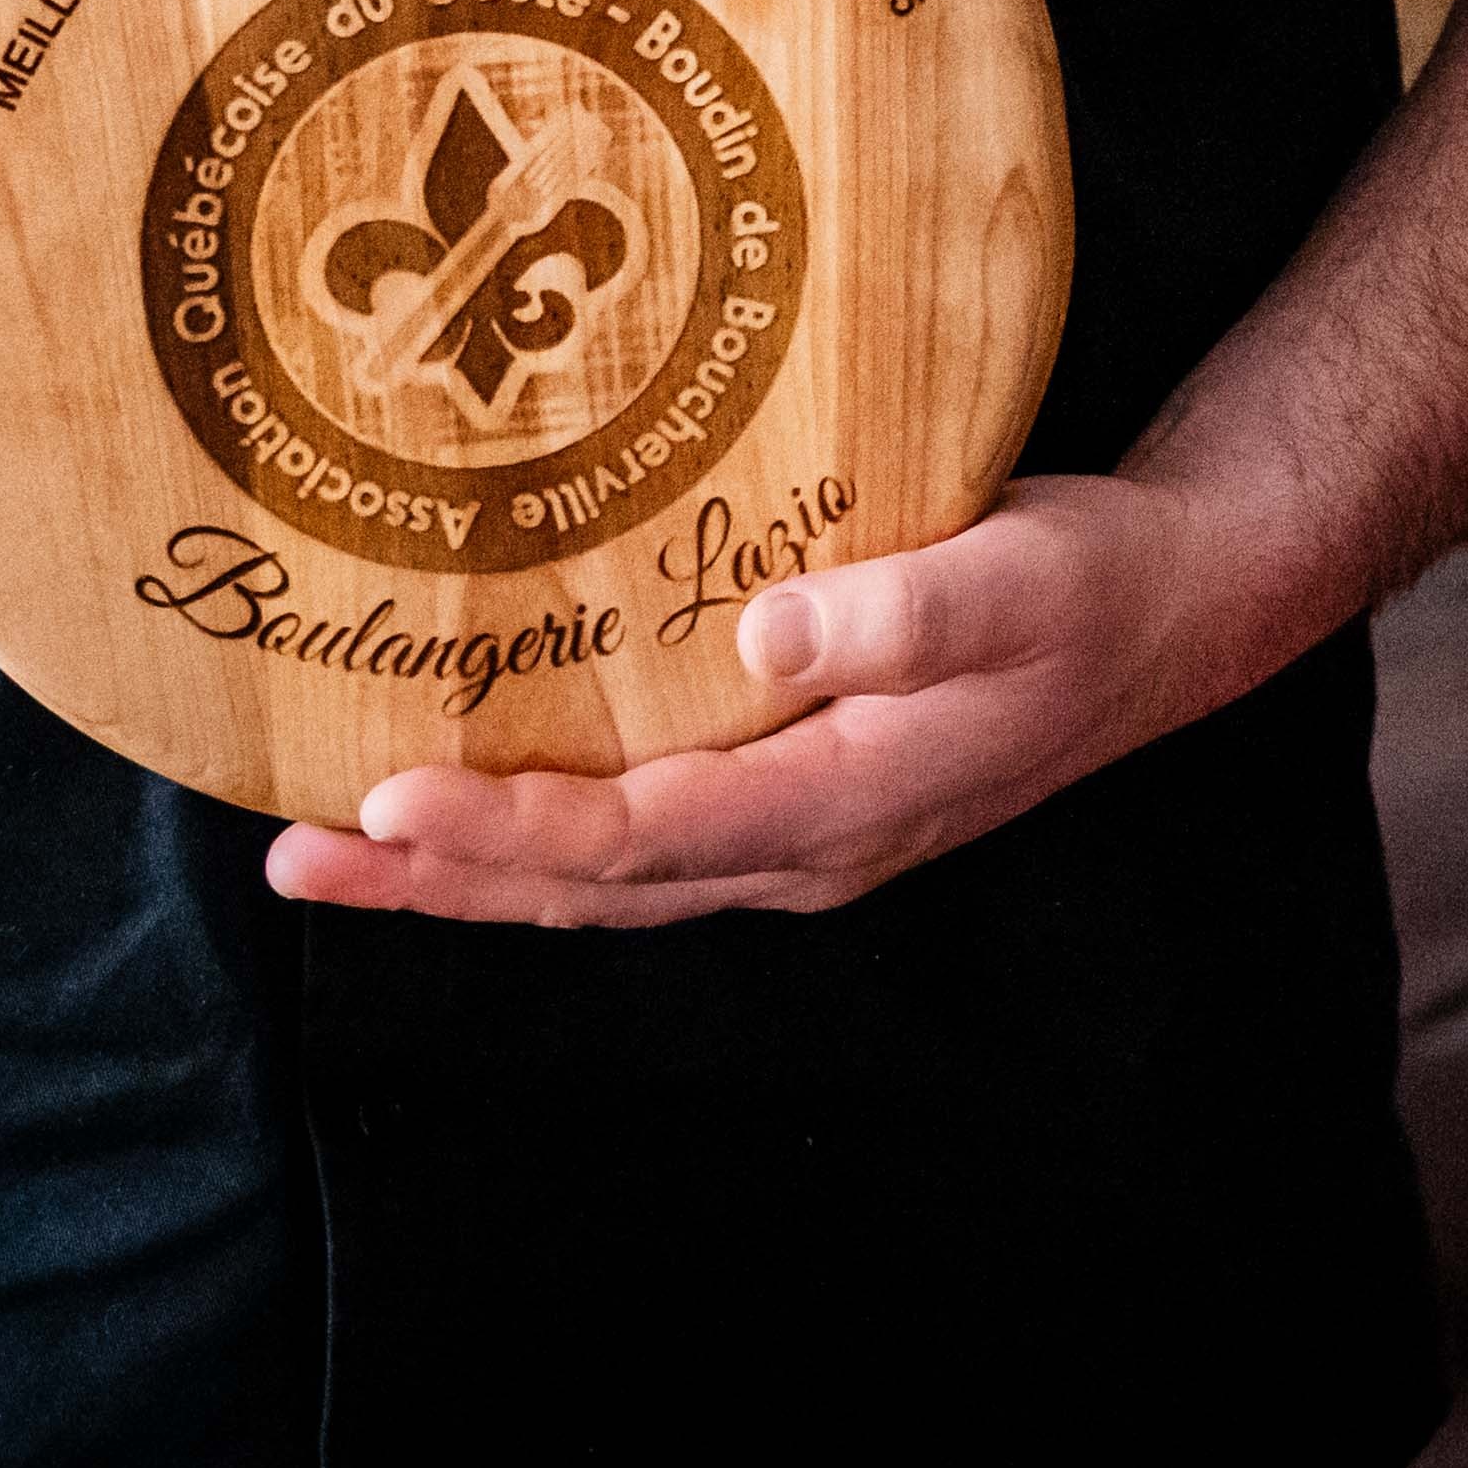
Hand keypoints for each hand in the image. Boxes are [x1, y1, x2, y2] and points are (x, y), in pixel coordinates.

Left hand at [264, 475, 1283, 927]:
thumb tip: (763, 639)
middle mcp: (801, 850)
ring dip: (467, 871)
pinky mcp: (792, 800)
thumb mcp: (1024, 576)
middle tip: (291, 854)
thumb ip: (905, 609)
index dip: (508, 826)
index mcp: (843, 805)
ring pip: (601, 884)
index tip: (386, 792)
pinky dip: (536, 843)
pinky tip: (469, 811)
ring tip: (333, 851)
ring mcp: (795, 840)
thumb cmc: (1094, 585)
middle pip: (588, 892)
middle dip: (438, 876)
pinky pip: (636, 847)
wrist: (1176, 614)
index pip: (638, 837)